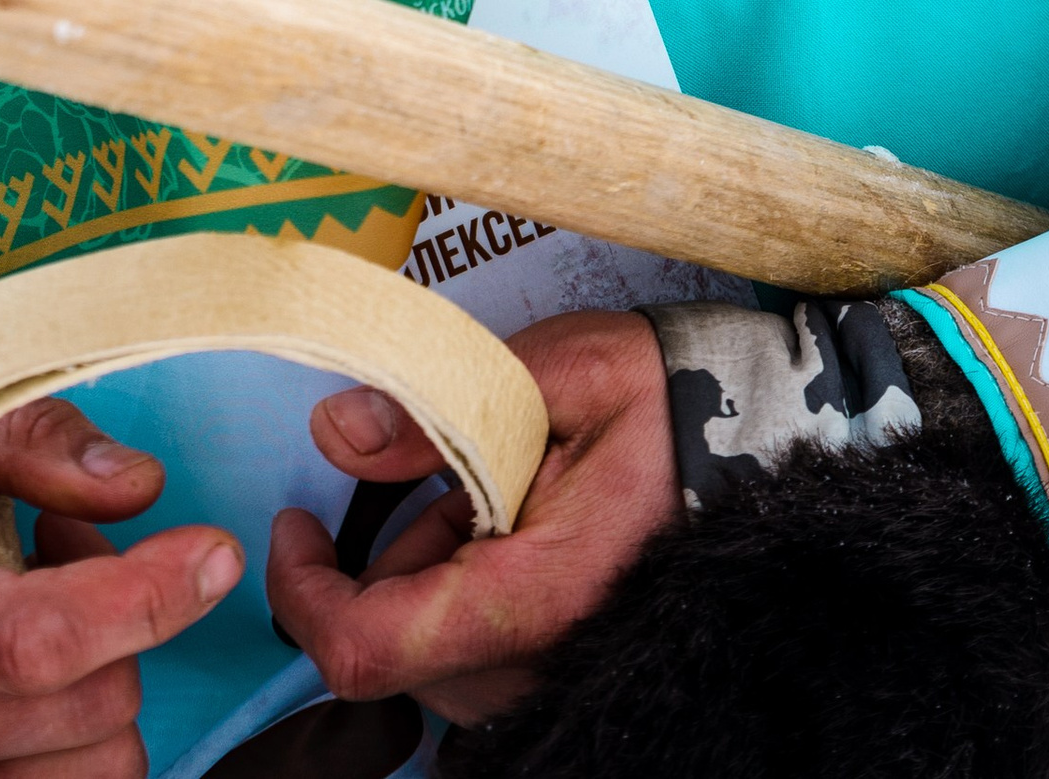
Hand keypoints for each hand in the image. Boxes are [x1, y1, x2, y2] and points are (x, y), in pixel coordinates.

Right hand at [0, 372, 240, 775]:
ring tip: (46, 600)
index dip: (139, 598)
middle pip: (87, 705)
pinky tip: (45, 672)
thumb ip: (35, 440)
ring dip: (111, 677)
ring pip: (101, 762)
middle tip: (64, 535)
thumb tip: (139, 487)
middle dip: (124, 614)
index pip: (29, 641)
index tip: (214, 550)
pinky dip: (93, 732)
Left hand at [266, 310, 675, 726]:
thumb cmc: (660, 405)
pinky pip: (467, 653)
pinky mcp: (557, 669)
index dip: (303, 594)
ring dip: (414, 576)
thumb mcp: (550, 372)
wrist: (753, 442)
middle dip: (367, 568)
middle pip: (387, 655)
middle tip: (414, 473)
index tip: (295, 525)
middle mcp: (534, 666)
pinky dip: (454, 591)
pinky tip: (498, 524)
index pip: (365, 649)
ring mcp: (548, 676)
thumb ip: (434, 404)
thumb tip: (336, 428)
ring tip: (473, 490)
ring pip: (423, 655)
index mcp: (528, 600)